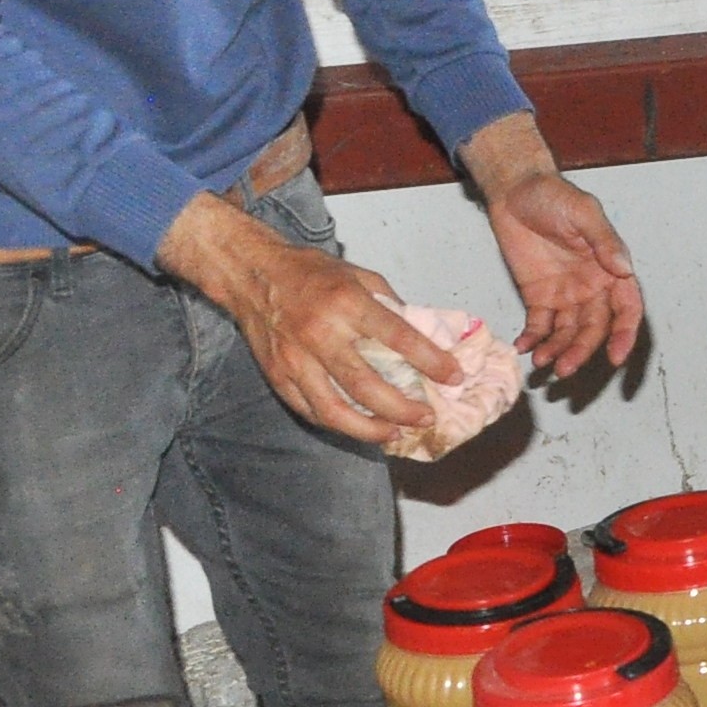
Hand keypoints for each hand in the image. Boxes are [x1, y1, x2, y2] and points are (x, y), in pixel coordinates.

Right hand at [158, 194, 452, 447]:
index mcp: (347, 304)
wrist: (252, 273)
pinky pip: (310, 410)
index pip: (399, 338)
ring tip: (394, 434)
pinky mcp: (276, 375)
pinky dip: (337, 424)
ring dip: (369, 429)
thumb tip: (425, 337)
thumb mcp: (360, 276)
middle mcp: (320, 334)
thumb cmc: (311, 272)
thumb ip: (392, 307)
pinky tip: (359, 427)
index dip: (431, 361)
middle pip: (366, 385)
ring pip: (334, 410)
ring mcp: (294, 359)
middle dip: (402, 409)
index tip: (454, 376)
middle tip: (426, 417)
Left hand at [464, 113, 645, 376]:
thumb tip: (626, 269)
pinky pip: (539, 325)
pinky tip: (524, 347)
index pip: (626, 308)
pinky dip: (533, 339)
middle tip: (564, 368)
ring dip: (558, 350)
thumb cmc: (554, 196)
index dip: (625, 334)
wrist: (515, 192)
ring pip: (568, 332)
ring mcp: (565, 294)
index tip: (616, 357)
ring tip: (542, 362)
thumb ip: (604, 241)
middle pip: (594, 328)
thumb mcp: (583, 213)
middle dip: (582, 351)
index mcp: (610, 269)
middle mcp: (592, 287)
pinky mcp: (538, 296)